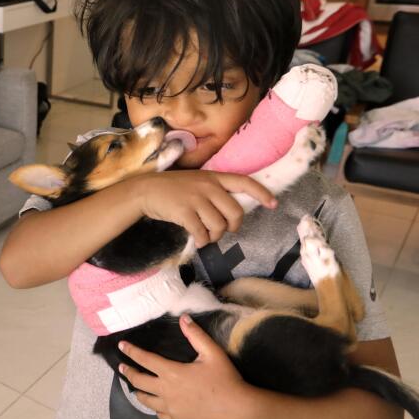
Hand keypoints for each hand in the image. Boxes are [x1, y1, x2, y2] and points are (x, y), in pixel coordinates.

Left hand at [117, 315, 257, 418]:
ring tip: (135, 388)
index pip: (145, 360)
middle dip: (128, 373)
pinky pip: (160, 415)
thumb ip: (196, 335)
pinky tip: (157, 406)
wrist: (237, 409)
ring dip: (138, 392)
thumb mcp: (212, 353)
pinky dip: (156, 408)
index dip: (131, 351)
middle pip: (139, 382)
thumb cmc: (225, 379)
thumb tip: (183, 318)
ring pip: (146, 401)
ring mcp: (170, 408)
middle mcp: (166, 391)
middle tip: (122, 368)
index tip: (121, 346)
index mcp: (172, 373)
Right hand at [130, 170, 275, 246]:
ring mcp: (195, 199)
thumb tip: (230, 212)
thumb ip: (213, 191)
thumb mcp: (195, 181)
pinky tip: (197, 240)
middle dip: (233, 227)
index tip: (273, 204)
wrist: (144, 190)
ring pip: (219, 225)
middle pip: (235, 212)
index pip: (244, 182)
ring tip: (206, 236)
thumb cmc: (171, 188)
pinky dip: (202, 241)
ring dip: (215, 236)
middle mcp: (208, 186)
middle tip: (224, 230)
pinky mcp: (184, 212)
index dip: (261, 193)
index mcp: (213, 177)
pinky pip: (202, 233)